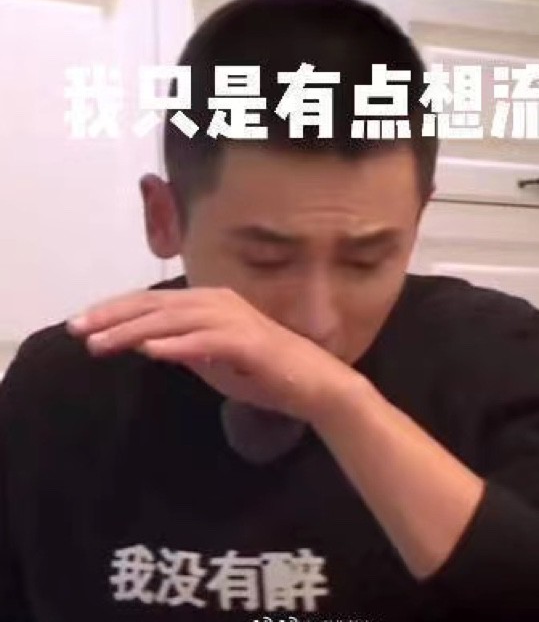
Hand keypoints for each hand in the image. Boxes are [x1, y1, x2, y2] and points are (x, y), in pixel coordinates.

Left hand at [66, 286, 366, 423]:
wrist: (313, 384)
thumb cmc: (266, 372)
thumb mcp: (215, 358)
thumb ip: (184, 346)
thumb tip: (147, 342)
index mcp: (211, 303)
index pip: (154, 303)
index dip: (116, 311)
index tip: (83, 325)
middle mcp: (220, 302)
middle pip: (156, 305)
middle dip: (113, 316)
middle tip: (76, 329)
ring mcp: (234, 320)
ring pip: (174, 320)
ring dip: (134, 331)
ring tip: (100, 344)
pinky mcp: (248, 342)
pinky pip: (205, 341)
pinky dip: (177, 344)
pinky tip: (149, 350)